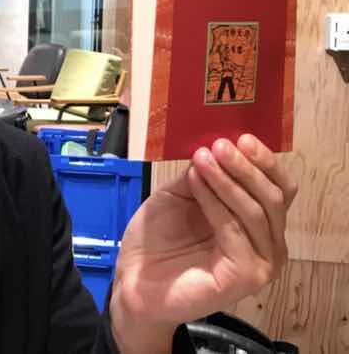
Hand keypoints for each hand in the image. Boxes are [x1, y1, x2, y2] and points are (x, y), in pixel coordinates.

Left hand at [109, 134, 297, 352]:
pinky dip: (214, 201)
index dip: (264, 161)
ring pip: (256, 211)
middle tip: (220, 145)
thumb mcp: (180, 194)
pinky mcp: (245, 276)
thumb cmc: (159, 240)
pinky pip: (234, 230)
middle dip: (246, 166)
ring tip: (202, 159)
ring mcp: (261, 262)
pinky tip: (195, 182)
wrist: (136, 280)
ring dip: (228, 179)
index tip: (240, 136)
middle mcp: (268, 242)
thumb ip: (202, 174)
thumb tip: (215, 144)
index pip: (279, 187)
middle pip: (274, 196)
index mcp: (258, 221)